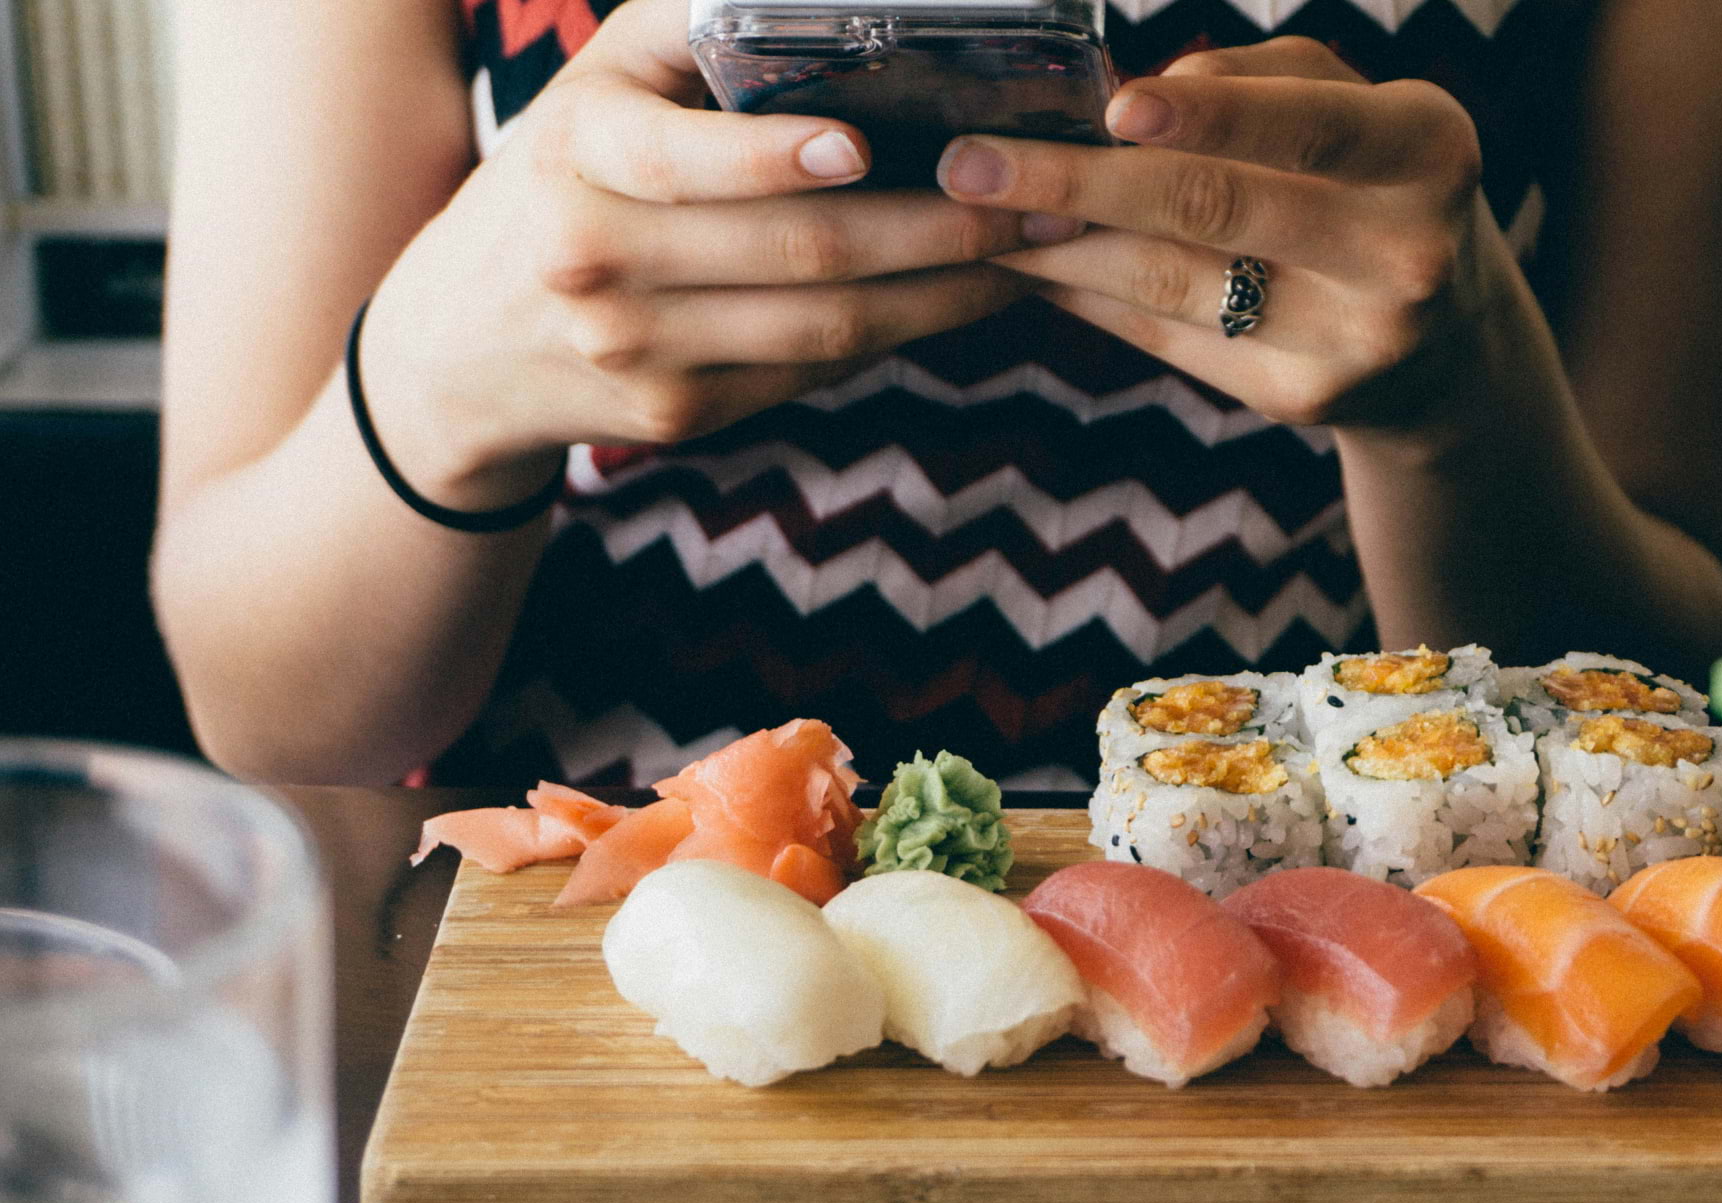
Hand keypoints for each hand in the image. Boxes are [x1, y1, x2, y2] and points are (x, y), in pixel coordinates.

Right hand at [362, 0, 1074, 510]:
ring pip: (827, 329)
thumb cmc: (558, 176)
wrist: (456, 349)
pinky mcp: (682, 416)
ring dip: (948, 293)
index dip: (782, 158)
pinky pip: (816, 375)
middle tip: (1038, 202)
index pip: (688, 161)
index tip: (868, 147)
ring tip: (1031, 253)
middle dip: (938, 229)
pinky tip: (966, 300)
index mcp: (579, 155)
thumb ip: (692, 28)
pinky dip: (902, 336)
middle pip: (799, 254)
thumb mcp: (598, 85)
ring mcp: (644, 354)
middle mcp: (601, 262)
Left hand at [938, 38, 1520, 432]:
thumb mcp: (1353, 107)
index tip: (1111, 106)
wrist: (1448, 341)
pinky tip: (1036, 264)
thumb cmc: (1374, 182)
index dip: (1206, 118)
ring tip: (977, 214)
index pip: (1305, 128)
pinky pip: (1172, 337)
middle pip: (1216, 211)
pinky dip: (1092, 295)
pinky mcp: (1305, 400)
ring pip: (1175, 282)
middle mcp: (1405, 255)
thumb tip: (1135, 103)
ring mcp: (1355, 341)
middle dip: (1079, 181)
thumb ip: (1258, 80)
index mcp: (1427, 152)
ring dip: (1061, 244)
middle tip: (970, 165)